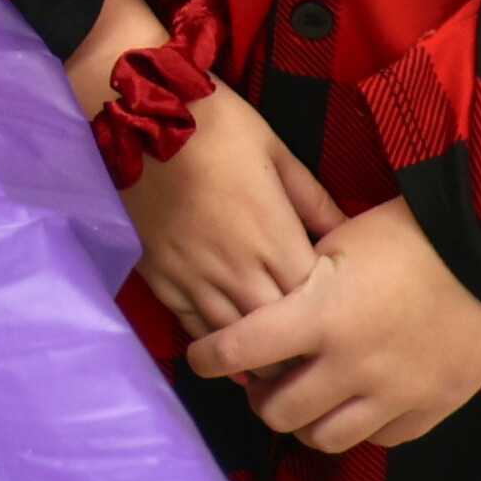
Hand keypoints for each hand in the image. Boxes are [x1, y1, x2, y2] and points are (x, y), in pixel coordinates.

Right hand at [121, 81, 340, 337]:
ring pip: (232, 335)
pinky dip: (212, 342)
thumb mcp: (275, 150)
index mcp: (273, 237)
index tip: (338, 323)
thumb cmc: (212, 125)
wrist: (132, 114)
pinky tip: (227, 353)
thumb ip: (313, 199)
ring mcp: (194, 275)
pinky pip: (190, 324)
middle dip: (295, 346)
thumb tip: (348, 233)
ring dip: (255, 355)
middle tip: (312, 354)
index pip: (311, 300)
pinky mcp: (159, 276)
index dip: (326, 316)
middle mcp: (236, 267)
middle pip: (275, 329)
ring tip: (275, 366)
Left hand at [183, 201, 480, 451]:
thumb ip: (295, 284)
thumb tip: (256, 307)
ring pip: (325, 439)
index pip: (239, 352)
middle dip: (258, 396)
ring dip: (305, 421)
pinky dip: (359, 425)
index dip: (208, 358)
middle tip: (260, 379)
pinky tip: (356, 400)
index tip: (200, 358)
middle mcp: (353, 365)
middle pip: (277, 411)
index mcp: (320, 316)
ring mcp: (395, 393)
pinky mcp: (433, 408)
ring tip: (305, 398)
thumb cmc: (407, 235)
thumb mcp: (336, 244)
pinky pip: (379, 439)